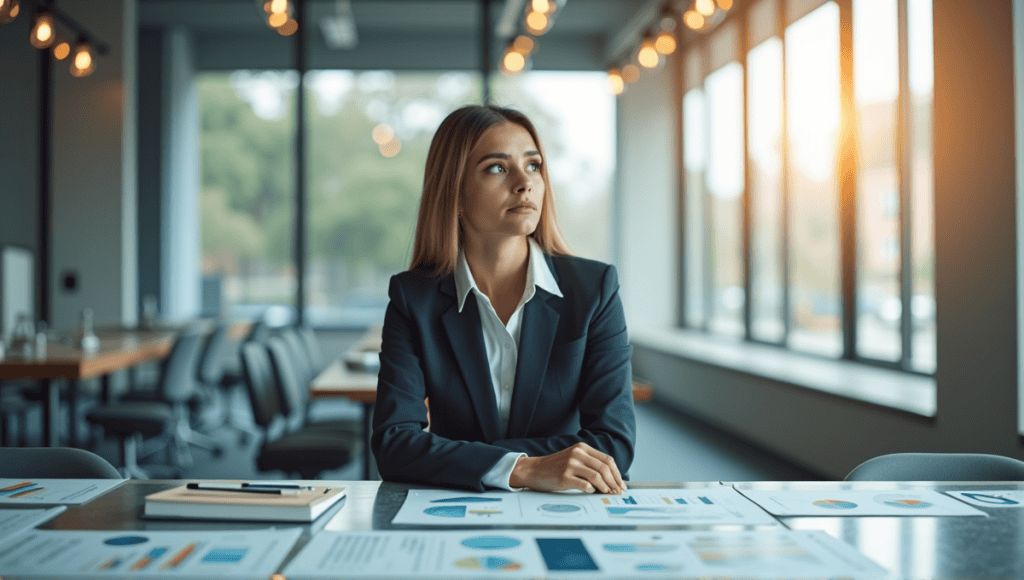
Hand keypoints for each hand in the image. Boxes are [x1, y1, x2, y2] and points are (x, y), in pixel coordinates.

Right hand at [509, 442, 624, 493]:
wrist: (533, 470)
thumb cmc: (554, 467)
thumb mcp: (573, 458)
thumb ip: (589, 464)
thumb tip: (610, 479)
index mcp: (582, 448)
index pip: (607, 460)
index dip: (616, 473)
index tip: (620, 484)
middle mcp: (577, 454)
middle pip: (604, 468)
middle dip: (614, 482)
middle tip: (617, 491)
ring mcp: (570, 465)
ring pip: (597, 476)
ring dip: (605, 487)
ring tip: (607, 493)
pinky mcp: (564, 476)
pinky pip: (584, 485)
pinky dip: (592, 490)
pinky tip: (591, 492)